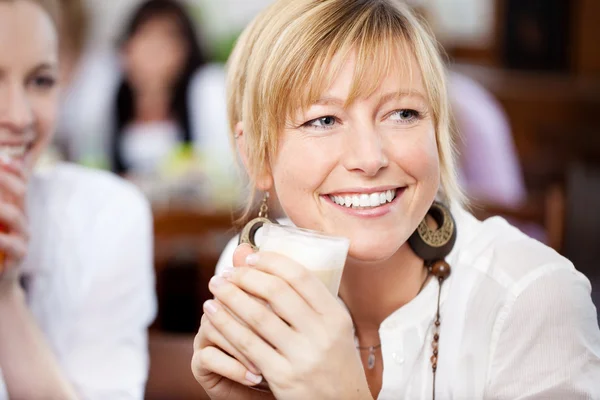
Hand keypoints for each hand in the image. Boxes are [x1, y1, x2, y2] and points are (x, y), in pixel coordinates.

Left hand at [0, 159, 28, 293]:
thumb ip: (1, 204)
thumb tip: (2, 168)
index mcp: (15, 209)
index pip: (18, 182)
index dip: (12, 169)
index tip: (2, 159)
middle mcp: (22, 220)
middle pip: (20, 192)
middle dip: (4, 180)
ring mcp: (22, 237)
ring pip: (16, 216)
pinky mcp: (19, 257)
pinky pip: (12, 244)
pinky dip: (1, 238)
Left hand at [203, 245, 371, 399]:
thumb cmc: (331, 360)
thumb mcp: (330, 327)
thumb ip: (303, 298)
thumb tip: (264, 259)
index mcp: (335, 316)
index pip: (300, 276)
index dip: (271, 261)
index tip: (250, 257)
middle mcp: (322, 334)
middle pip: (277, 292)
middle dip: (246, 276)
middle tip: (227, 271)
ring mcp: (303, 357)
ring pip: (258, 317)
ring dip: (231, 296)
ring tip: (215, 286)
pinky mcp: (283, 377)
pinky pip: (248, 345)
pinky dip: (226, 325)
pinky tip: (213, 314)